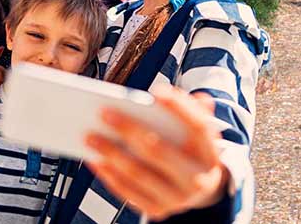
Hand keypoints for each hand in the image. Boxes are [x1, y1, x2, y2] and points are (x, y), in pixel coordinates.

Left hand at [85, 85, 228, 219]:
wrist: (202, 188)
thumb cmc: (192, 146)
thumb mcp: (200, 127)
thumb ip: (193, 108)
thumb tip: (179, 94)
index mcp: (210, 150)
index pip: (198, 125)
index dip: (179, 107)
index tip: (156, 91)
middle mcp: (196, 178)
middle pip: (159, 150)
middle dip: (130, 129)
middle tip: (104, 112)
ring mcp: (177, 198)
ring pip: (139, 174)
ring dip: (111, 153)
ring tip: (90, 135)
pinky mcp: (158, 210)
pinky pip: (129, 192)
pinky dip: (109, 175)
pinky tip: (94, 159)